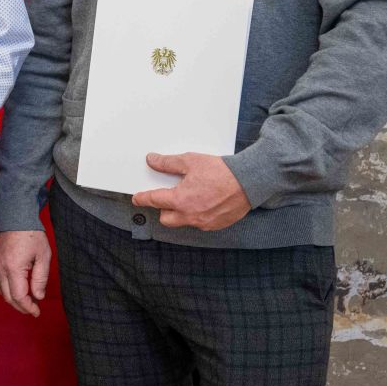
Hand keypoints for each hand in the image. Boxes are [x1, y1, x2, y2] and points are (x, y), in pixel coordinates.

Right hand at [0, 230, 51, 315]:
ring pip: (1, 289)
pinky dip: (8, 289)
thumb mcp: (43, 255)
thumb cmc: (31, 233)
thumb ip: (40, 278)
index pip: (19, 296)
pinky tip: (18, 288)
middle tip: (32, 310)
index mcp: (13, 268)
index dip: (28, 307)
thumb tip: (38, 296)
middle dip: (20, 307)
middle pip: (7, 296)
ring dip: (13, 299)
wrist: (14, 214)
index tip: (37, 312)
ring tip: (27, 301)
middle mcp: (0, 268)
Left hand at [133, 152, 251, 231]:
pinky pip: (199, 223)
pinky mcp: (216, 225)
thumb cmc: (221, 171)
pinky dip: (196, 215)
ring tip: (187, 197)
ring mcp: (204, 222)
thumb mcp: (190, 161)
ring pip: (183, 222)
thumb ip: (168, 163)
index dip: (143, 198)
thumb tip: (152, 160)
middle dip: (163, 208)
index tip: (137, 198)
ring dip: (180, 212)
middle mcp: (190, 215)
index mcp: (181, 200)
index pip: (154, 201)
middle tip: (167, 195)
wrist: (249, 181)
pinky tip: (202, 203)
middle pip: (166, 218)